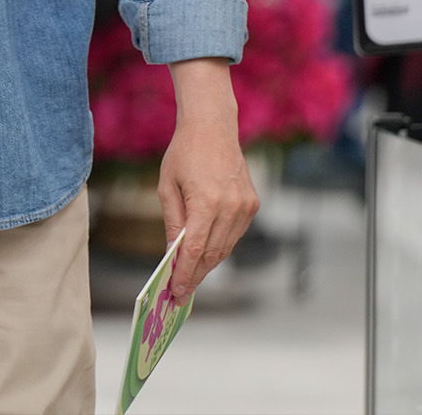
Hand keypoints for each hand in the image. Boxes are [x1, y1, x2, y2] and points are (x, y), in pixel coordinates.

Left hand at [159, 58, 259, 300]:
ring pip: (227, 247)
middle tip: (182, 292)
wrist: (213, 128)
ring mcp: (246, 207)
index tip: (177, 291)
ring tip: (191, 278)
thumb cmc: (184, 154)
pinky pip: (235, 234)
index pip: (197, 249)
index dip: (186, 273)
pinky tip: (206, 254)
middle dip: (196, 275)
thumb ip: (173, 222)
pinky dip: (220, 246)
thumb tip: (173, 254)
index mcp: (207, 202)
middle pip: (214, 254)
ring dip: (209, 264)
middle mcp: (231, 207)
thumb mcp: (167, 187)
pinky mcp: (253, 205)